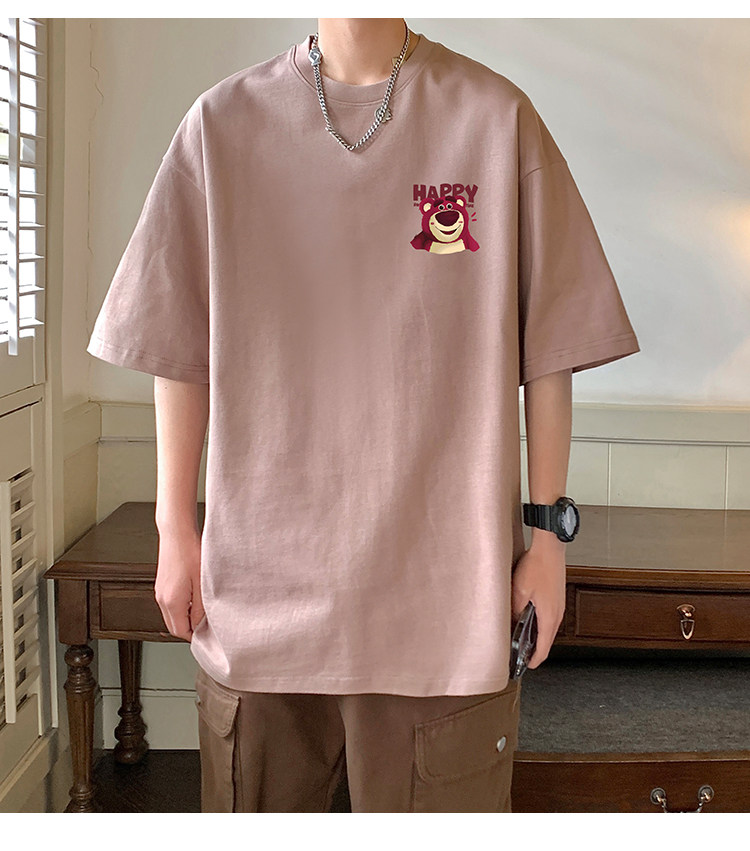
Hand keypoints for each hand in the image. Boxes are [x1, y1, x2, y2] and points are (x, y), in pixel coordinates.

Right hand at [154, 526, 203, 640]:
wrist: (177, 533)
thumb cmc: (190, 552)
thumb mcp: (202, 583)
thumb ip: (202, 607)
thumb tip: (201, 624)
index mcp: (172, 602)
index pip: (180, 631)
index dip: (195, 637)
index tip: (208, 635)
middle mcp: (162, 599)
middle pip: (174, 627)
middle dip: (189, 630)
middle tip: (206, 626)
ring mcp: (160, 592)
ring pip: (172, 616)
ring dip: (185, 618)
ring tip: (202, 610)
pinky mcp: (161, 585)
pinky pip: (170, 605)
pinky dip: (181, 608)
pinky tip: (194, 598)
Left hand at [511, 535, 565, 668]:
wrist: (549, 548)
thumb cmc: (537, 566)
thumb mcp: (518, 591)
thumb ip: (515, 610)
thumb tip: (512, 622)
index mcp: (549, 616)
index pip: (544, 648)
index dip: (535, 660)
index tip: (527, 666)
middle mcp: (557, 614)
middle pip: (547, 641)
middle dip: (535, 650)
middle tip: (521, 654)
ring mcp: (559, 605)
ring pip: (548, 629)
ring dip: (537, 636)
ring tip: (522, 638)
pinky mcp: (557, 598)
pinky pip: (549, 618)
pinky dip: (540, 624)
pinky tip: (528, 619)